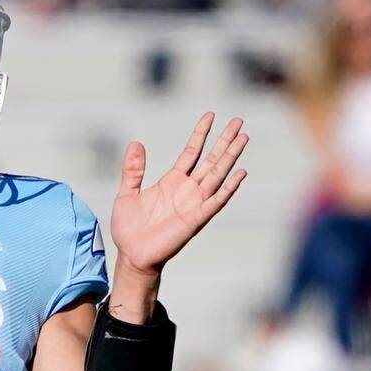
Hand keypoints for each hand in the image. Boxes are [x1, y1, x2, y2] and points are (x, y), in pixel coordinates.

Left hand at [109, 113, 247, 319]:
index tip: (210, 115)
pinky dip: (229, 187)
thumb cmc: (129, 227)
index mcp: (172, 181)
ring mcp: (194, 203)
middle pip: (211, 159)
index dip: (201, 134)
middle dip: (224, 140)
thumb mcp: (127, 193)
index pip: (191, 152)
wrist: (132, 254)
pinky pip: (217, 200)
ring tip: (243, 138)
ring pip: (217, 175)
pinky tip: (240, 172)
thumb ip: (133, 170)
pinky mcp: (196, 219)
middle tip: (239, 121)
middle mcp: (187, 189)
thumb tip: (135, 143)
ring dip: (230, 157)